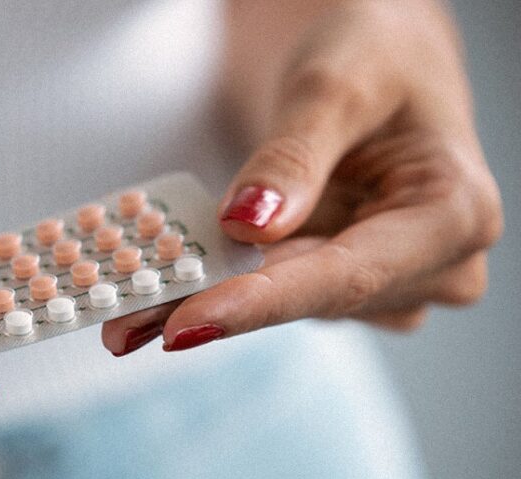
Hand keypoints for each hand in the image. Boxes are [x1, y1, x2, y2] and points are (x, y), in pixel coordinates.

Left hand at [103, 1, 502, 355]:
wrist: (376, 58)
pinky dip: (219, 285)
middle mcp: (436, 264)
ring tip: (128, 309)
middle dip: (213, 306)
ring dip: (207, 299)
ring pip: (285, 302)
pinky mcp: (345, 279)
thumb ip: (293, 158)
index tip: (186, 323)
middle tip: (124, 322)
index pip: (348, 274)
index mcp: (455, 213)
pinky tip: (163, 291)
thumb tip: (247, 224)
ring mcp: (390, 278)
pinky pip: (276, 290)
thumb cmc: (374, 54)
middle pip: (309, 298)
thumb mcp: (334, 86)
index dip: (261, 302)